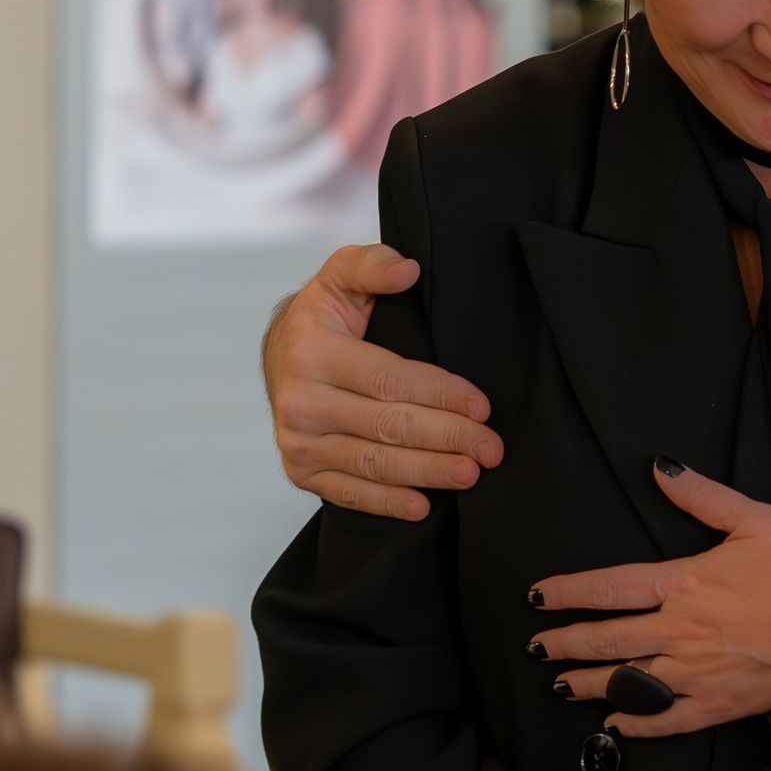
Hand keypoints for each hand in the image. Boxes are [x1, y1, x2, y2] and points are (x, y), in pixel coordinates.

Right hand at [262, 243, 504, 520]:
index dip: (441, 395)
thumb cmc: (323, 316)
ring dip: (426, 472)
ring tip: (470, 474)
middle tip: (491, 449)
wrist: (279, 354)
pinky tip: (421, 505)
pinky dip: (385, 502)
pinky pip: (347, 492)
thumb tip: (407, 270)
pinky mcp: (300, 470)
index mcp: (313, 353)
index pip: (390, 380)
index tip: (483, 407)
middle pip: (387, 426)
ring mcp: (297, 441)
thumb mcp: (342, 275)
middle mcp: (300, 401)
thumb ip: (372, 265)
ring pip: (373, 463)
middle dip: (447, 438)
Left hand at [530, 462, 770, 736]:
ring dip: (586, 683)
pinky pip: (665, 719)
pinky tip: (615, 724)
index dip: (566, 593)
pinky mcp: (718, 704)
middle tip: (537, 644)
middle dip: (564, 642)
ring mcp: (695, 673)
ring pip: (624, 682)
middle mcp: (679, 631)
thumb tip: (661, 469)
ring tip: (559, 683)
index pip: (608, 587)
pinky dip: (636, 724)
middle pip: (605, 640)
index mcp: (684, 583)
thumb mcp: (756, 519)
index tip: (538, 596)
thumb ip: (703, 496)